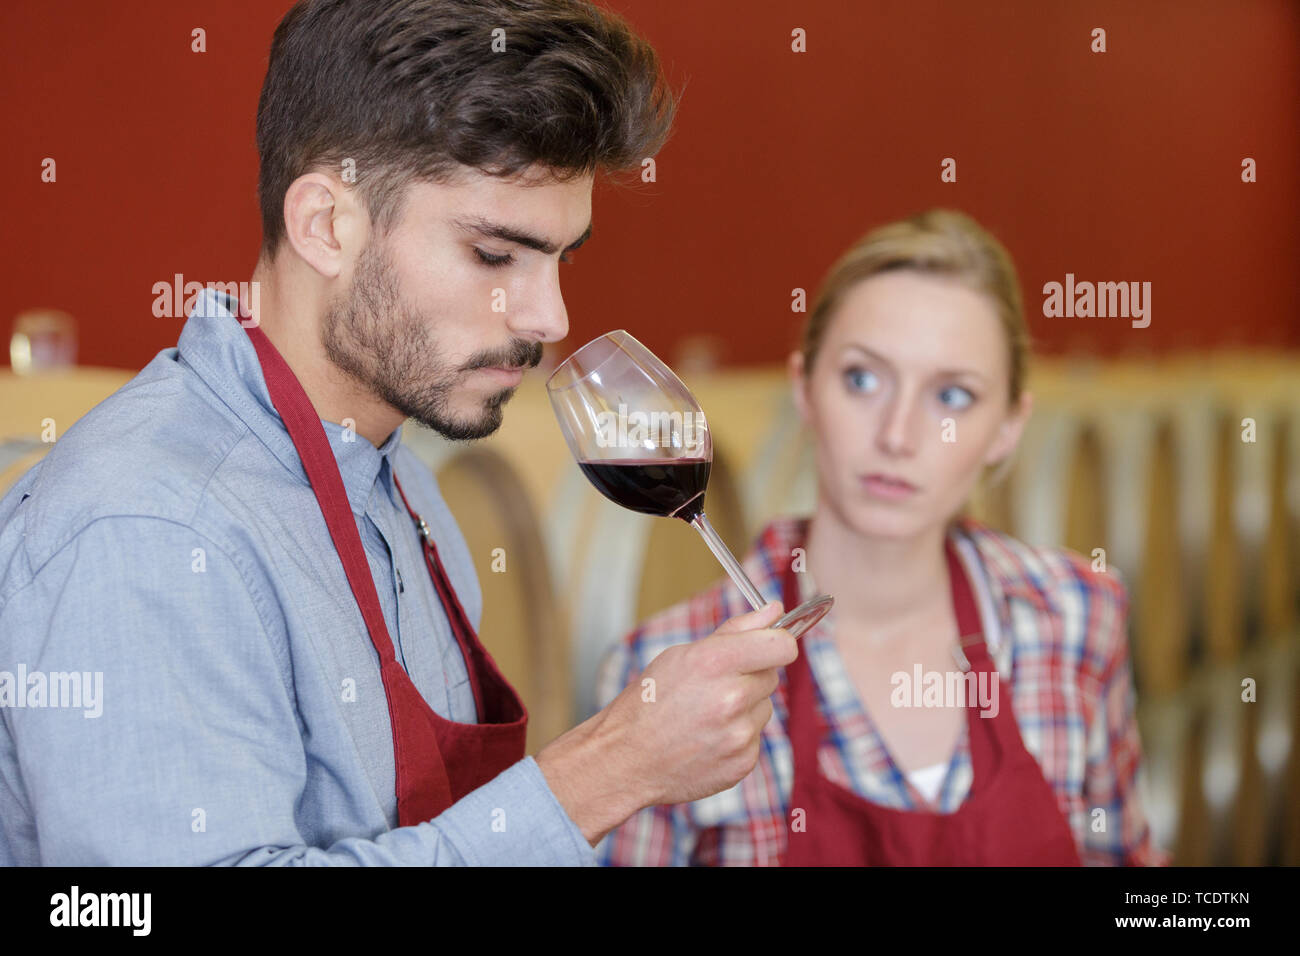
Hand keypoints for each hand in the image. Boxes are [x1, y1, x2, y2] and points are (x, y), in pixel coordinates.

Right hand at [614, 600, 795, 805]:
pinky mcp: (743, 761)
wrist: (626, 760)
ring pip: (764, 707)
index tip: (767, 647)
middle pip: (772, 675)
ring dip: (745, 708)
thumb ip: (735, 631)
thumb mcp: (681, 655)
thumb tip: (774, 610)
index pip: (782, 645)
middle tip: (714, 686)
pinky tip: (708, 738)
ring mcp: (739, 734)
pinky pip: (755, 737)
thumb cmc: (648, 703)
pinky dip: (737, 736)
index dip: (777, 643)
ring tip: (706, 716)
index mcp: (714, 663)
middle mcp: (731, 698)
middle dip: (750, 676)